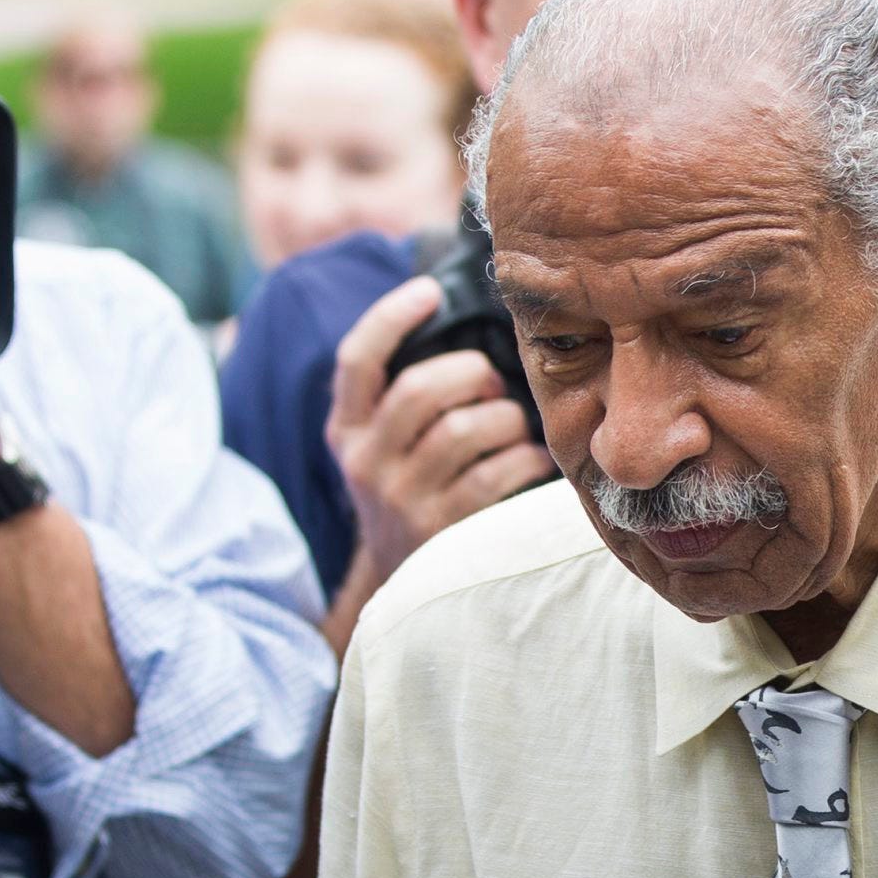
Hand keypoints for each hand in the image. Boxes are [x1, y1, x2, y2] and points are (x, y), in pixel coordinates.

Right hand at [327, 276, 550, 594]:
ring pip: (464, 430)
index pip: (356, 359)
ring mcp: (400, 499)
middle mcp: (365, 462)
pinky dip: (525, 458)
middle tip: (491, 384)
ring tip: (513, 426)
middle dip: (471, 373)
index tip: (429, 291)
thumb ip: (401, 393)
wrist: (403, 586)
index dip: (391, 317)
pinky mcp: (441, 529)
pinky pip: (496, 473)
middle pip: (421, 390)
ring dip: (505, 418)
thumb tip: (457, 317)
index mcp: (345, 430)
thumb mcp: (382, 445)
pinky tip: (532, 459)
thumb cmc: (409, 489)